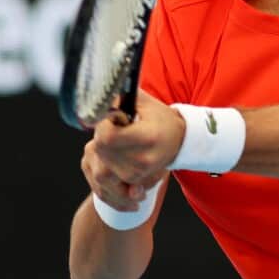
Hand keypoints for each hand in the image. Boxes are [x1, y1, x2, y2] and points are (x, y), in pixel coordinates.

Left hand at [81, 90, 183, 209]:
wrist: (180, 141)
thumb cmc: (160, 119)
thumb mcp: (144, 102)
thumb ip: (120, 97)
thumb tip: (98, 95)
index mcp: (147, 136)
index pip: (107, 137)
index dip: (103, 126)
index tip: (111, 119)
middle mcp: (143, 159)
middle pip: (101, 153)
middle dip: (101, 139)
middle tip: (114, 130)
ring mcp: (139, 174)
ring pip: (101, 171)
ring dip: (102, 155)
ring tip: (116, 144)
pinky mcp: (135, 182)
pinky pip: (108, 183)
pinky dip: (105, 170)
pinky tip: (114, 159)